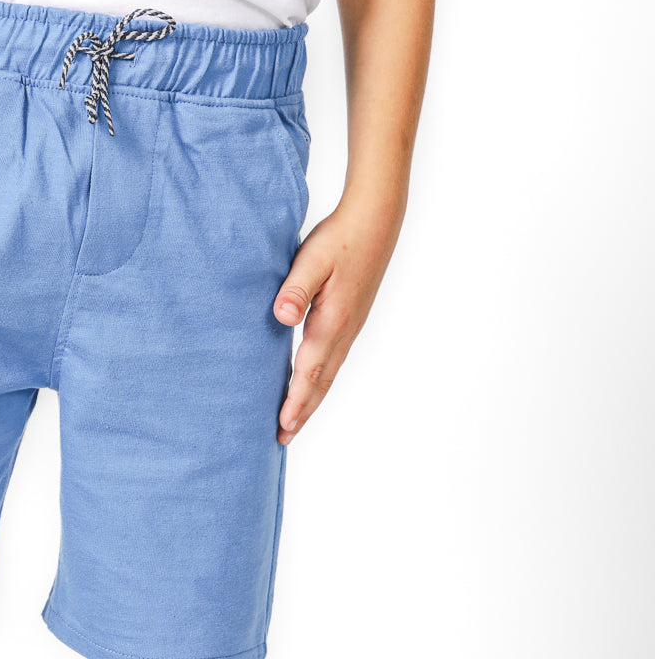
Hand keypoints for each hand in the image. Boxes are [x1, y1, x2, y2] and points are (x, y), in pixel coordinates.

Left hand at [272, 194, 405, 443]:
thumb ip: (296, 289)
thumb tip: (282, 317)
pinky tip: (310, 382)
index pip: (310, 371)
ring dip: (311, 399)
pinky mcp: (350, 318)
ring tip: (294, 420)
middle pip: (321, 382)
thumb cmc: (341, 237)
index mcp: (332, 321)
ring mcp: (350, 327)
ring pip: (329, 373)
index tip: (283, 426)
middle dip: (302, 412)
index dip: (296, 401)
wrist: (376, 221)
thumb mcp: (313, 259)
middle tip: (283, 438)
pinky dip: (319, 379)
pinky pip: (332, 359)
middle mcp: (344, 331)